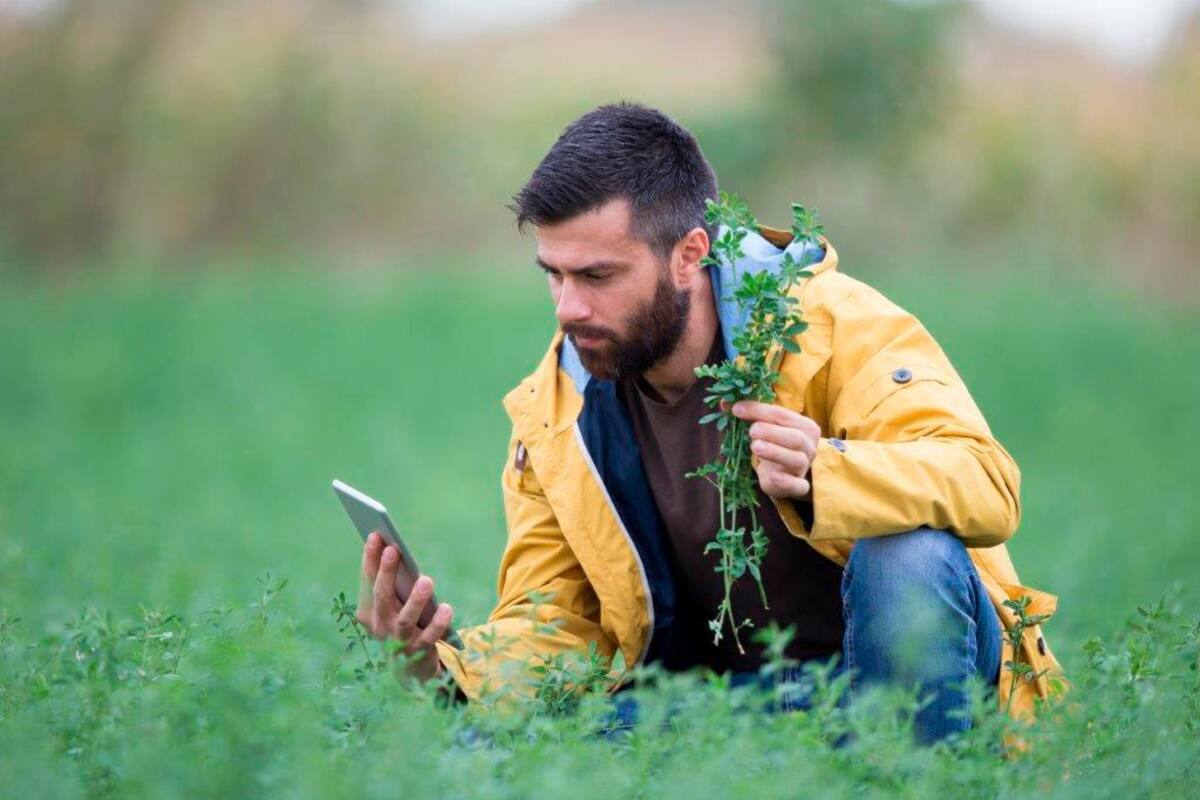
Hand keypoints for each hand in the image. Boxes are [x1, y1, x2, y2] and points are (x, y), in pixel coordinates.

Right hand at [355, 531, 453, 681]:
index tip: (376, 535)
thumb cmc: (402, 623)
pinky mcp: (418, 652)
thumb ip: (394, 582)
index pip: (368, 582)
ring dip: (415, 599)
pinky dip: (438, 623)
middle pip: (382, 597)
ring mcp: (397, 641)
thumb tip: (395, 549)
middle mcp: (379, 626)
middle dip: (386, 572)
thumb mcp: (395, 603)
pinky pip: (429, 636)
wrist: (409, 667)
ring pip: (404, 619)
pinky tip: (447, 608)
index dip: (370, 559)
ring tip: (426, 580)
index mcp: (369, 612)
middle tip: (394, 550)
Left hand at [727, 400, 819, 500]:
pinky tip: (773, 476)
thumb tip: (724, 402)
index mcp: (804, 426)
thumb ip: (748, 414)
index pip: (781, 415)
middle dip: (772, 432)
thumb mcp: (764, 427)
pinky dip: (786, 482)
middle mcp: (808, 446)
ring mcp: (805, 467)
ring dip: (775, 452)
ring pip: (796, 459)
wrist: (784, 475)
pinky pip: (797, 485)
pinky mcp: (797, 486)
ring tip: (755, 446)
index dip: (758, 410)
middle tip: (752, 430)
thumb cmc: (774, 445)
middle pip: (794, 437)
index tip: (736, 409)